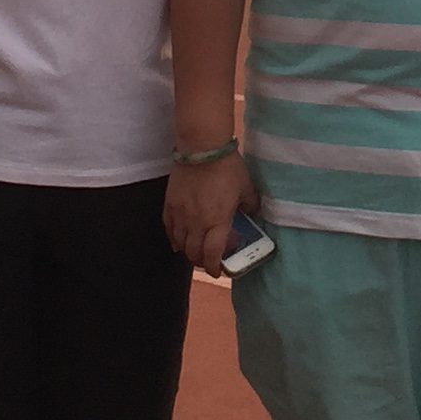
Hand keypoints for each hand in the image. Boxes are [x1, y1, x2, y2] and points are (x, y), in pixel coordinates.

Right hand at [165, 152, 260, 275]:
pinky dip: (173, 238)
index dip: (215, 268)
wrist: (202, 147)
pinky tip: (177, 239)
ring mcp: (180, 214)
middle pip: (194, 253)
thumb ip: (250, 205)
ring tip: (194, 251)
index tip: (218, 272)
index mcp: (217, 222)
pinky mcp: (170, 203)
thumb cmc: (227, 167)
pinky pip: (168, 227)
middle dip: (201, 262)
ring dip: (187, 251)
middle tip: (208, 262)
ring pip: (179, 243)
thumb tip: (251, 213)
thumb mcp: (247, 188)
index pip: (213, 254)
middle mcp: (196, 223)